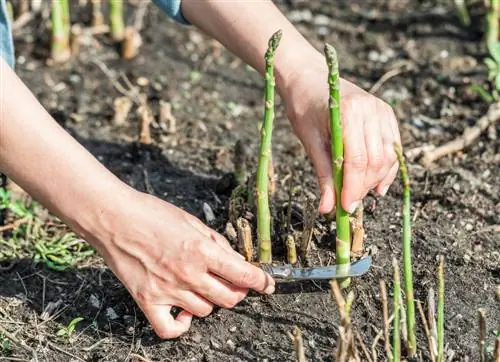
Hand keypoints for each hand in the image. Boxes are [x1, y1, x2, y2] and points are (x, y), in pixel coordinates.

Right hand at [93, 191, 274, 338]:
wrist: (114, 217)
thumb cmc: (152, 213)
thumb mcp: (192, 221)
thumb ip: (216, 242)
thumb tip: (235, 260)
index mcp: (202, 251)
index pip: (244, 275)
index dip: (262, 281)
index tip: (267, 284)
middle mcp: (189, 273)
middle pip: (229, 298)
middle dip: (238, 292)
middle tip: (232, 283)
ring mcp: (168, 290)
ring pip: (205, 311)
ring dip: (210, 301)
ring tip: (201, 287)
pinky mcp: (147, 300)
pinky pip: (170, 329)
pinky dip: (181, 325)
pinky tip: (183, 313)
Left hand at [278, 53, 400, 213]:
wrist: (309, 78)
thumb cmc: (304, 107)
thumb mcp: (309, 141)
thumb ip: (323, 174)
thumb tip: (328, 209)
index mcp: (349, 112)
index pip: (357, 160)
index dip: (353, 188)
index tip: (345, 207)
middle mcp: (372, 109)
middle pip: (376, 161)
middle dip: (363, 186)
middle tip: (347, 202)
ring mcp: (382, 110)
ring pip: (388, 157)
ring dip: (374, 180)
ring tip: (357, 192)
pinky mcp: (387, 114)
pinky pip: (393, 148)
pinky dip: (386, 169)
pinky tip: (377, 185)